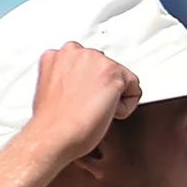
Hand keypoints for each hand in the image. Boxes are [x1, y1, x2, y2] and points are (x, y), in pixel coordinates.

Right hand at [21, 42, 141, 162]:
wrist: (54, 134)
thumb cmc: (52, 121)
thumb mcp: (52, 89)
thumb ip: (67, 78)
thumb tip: (82, 85)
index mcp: (57, 55)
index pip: (88, 64)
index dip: (89, 86)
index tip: (82, 99)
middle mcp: (75, 52)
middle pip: (107, 69)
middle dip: (102, 89)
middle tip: (87, 107)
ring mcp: (95, 60)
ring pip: (122, 79)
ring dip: (113, 97)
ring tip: (92, 109)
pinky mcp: (113, 72)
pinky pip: (135, 91)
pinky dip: (125, 108)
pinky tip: (104, 112)